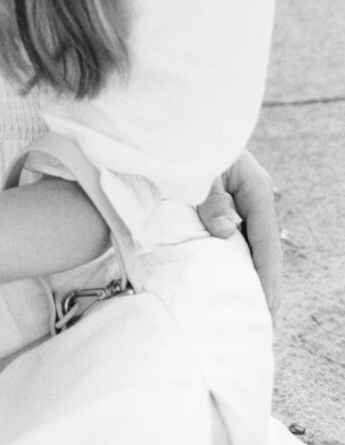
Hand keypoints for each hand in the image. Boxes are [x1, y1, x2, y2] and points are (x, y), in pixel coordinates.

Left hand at [196, 150, 280, 316]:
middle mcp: (253, 195)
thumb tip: (226, 233)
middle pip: (265, 247)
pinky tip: (234, 279)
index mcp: (254, 188)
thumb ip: (211, 200)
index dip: (267, 275)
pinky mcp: (226, 202)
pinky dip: (239, 260)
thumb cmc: (188, 142)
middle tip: (264, 321)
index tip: (267, 306)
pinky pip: (238, 236)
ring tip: (252, 308)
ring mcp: (241, 199)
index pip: (266, 240)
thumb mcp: (199, 169)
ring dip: (253, 274)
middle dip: (267, 284)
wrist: (176, 123)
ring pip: (253, 244)